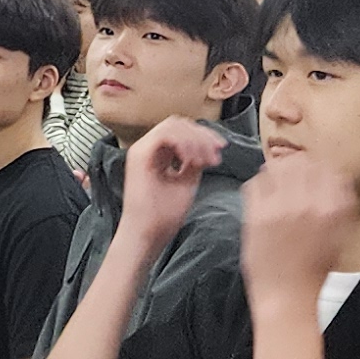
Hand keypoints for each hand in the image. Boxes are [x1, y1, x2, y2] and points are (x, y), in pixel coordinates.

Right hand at [117, 120, 231, 246]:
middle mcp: (147, 148)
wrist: (147, 234)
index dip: (203, 135)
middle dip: (202, 135)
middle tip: (217, 152)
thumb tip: (207, 148)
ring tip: (205, 161)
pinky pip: (164, 136)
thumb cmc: (163, 215)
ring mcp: (141, 150)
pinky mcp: (139, 156)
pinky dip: (183, 145)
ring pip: (172, 126)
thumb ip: (194, 161)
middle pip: (178, 124)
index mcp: (157, 154)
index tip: (221, 149)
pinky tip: (192, 162)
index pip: (181, 131)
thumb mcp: (187, 181)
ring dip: (194, 140)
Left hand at [240, 146, 358, 297]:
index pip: (327, 167)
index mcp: (332, 209)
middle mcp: (307, 204)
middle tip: (294, 174)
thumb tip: (339, 177)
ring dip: (277, 171)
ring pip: (276, 167)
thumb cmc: (314, 270)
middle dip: (298, 165)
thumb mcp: (341, 236)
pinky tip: (264, 194)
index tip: (315, 171)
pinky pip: (255, 182)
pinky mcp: (255, 215)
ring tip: (278, 182)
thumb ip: (342, 205)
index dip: (320, 167)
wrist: (287, 295)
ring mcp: (279, 208)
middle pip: (301, 162)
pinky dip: (259, 183)